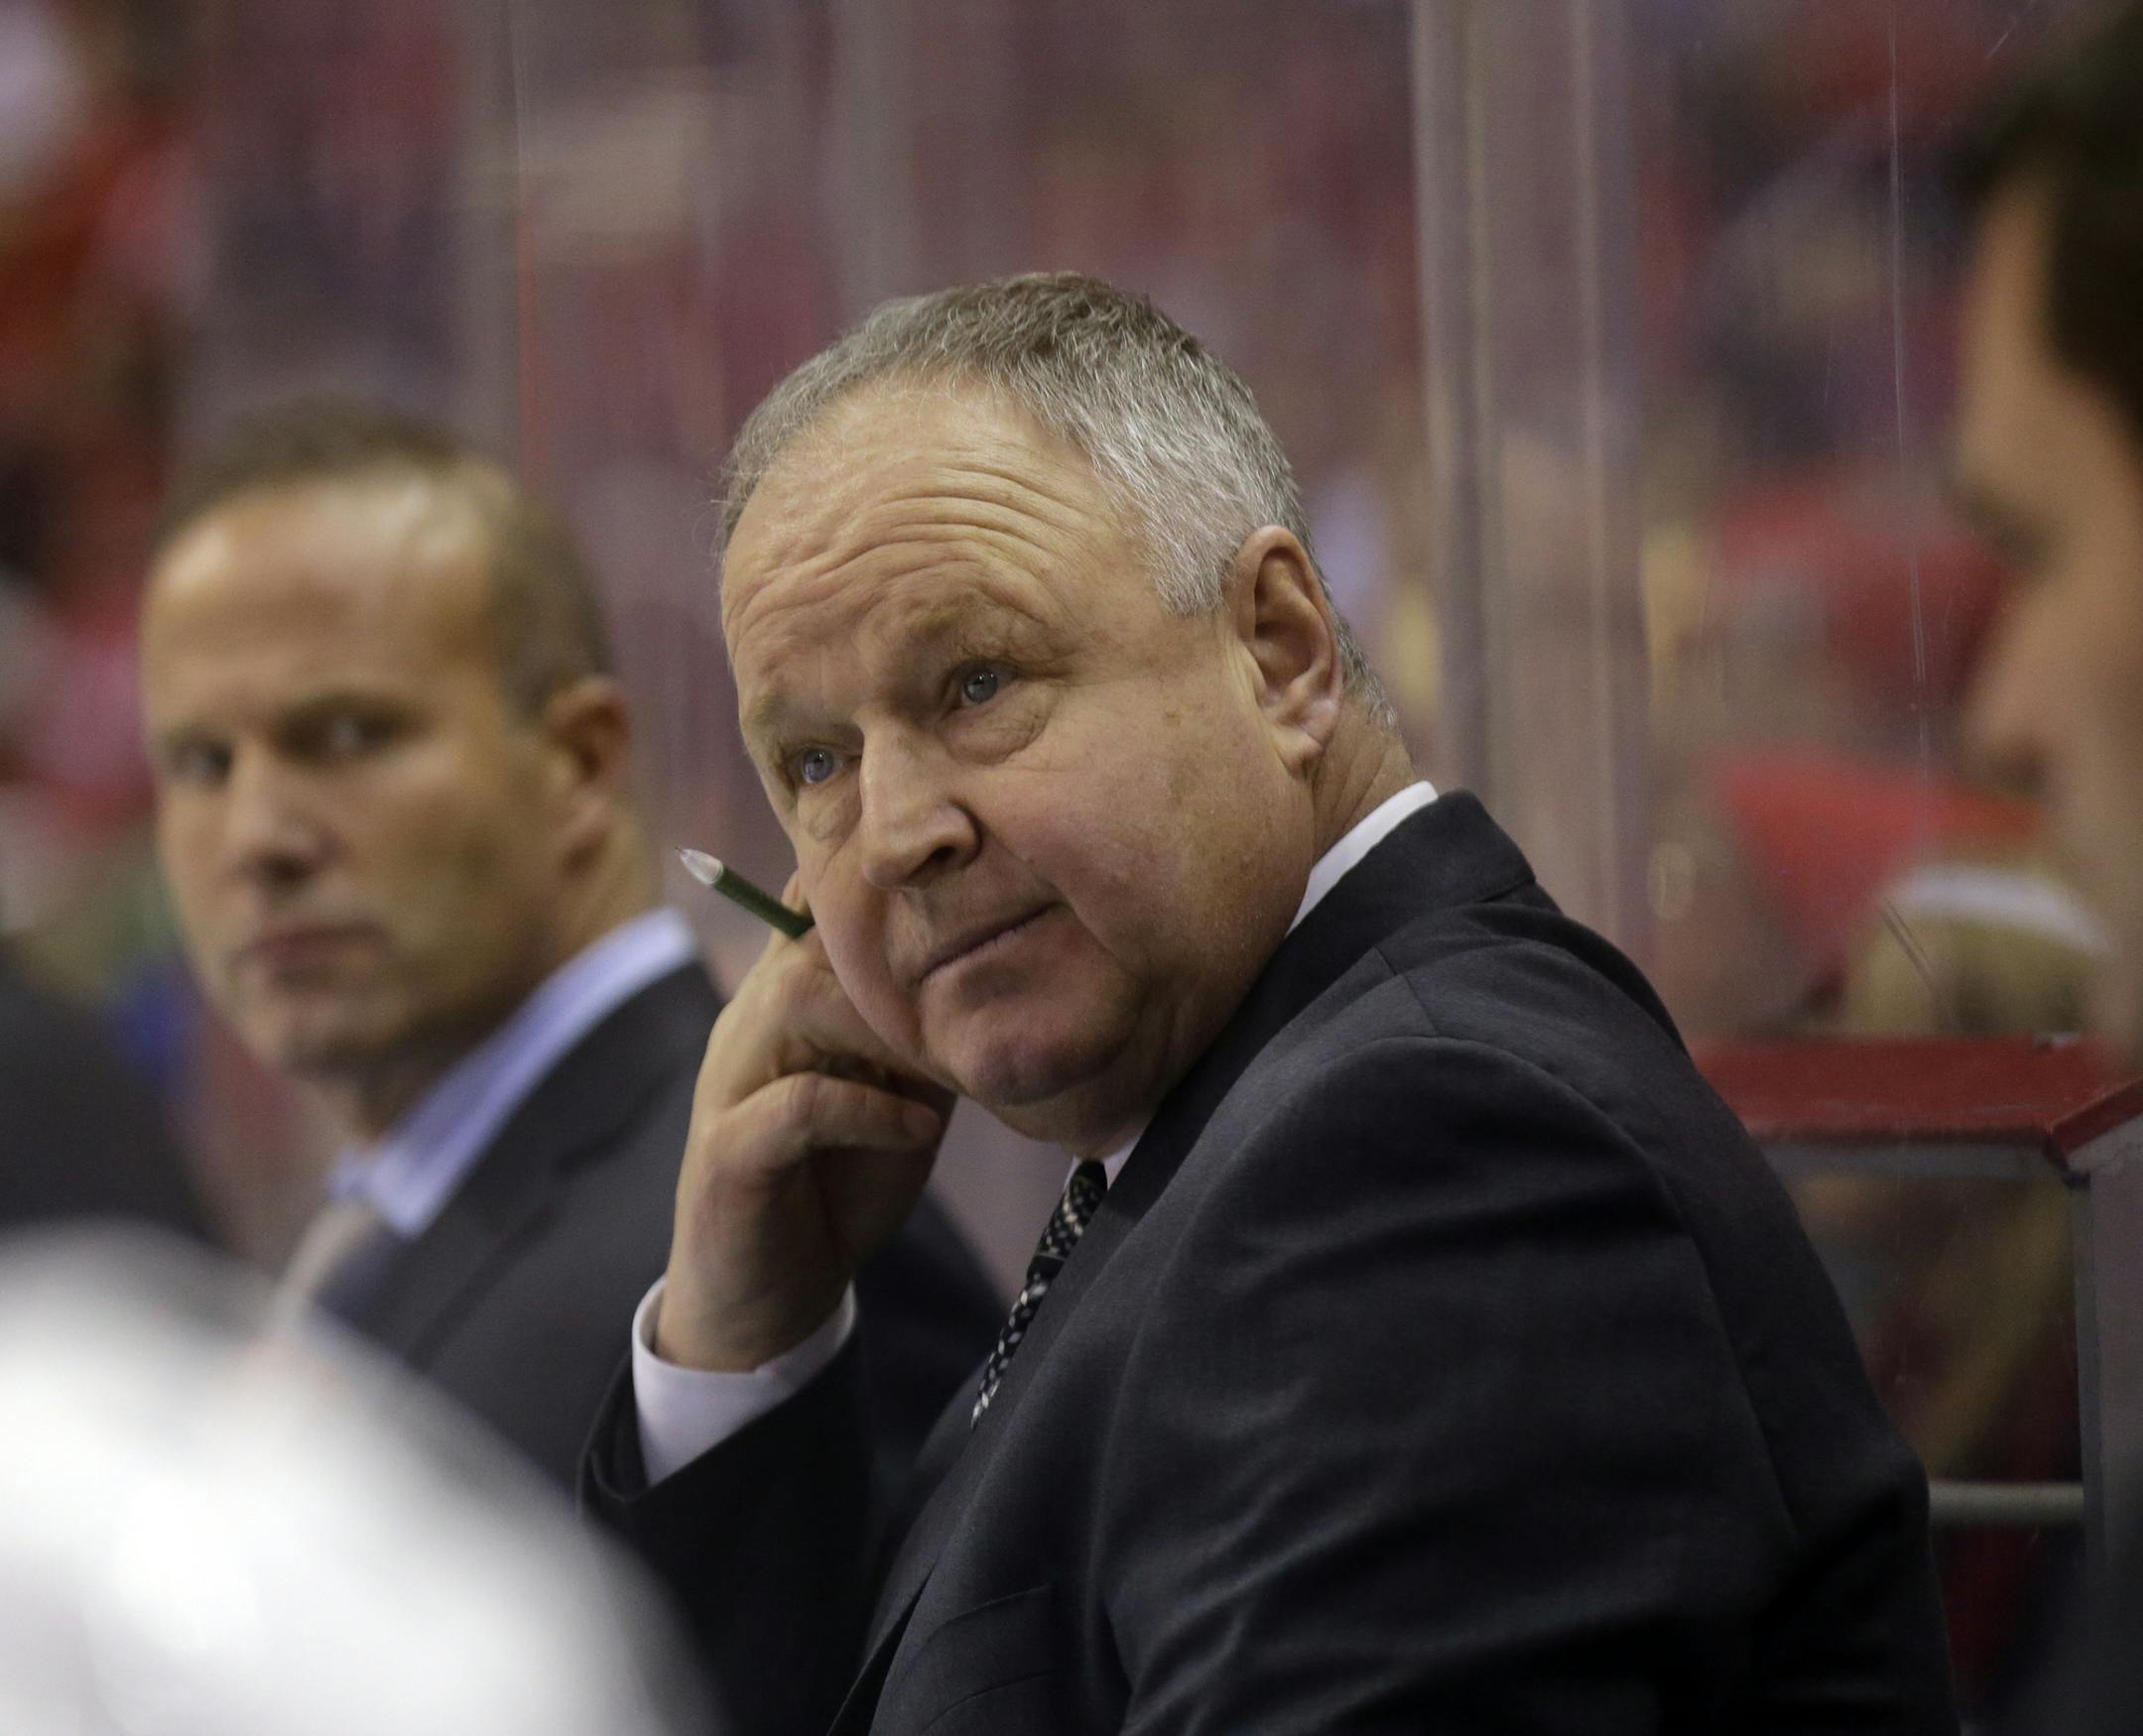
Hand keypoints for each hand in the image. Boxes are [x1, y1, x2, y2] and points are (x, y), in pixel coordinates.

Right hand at [657, 885, 951, 1370]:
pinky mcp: (728, 1155)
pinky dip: (868, 1110)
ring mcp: (731, 1085)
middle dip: (902, 965)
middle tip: (975, 1005)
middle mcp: (749, 1026)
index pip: (814, 909)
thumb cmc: (838, 1187)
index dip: (879, 893)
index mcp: (786, 1003)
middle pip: (814, 941)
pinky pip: (796, 1105)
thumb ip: (928, 1040)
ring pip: (794, 1000)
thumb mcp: (900, 1100)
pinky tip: (918, 1134)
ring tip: (945, 1067)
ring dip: (884, 1029)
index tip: (968, 901)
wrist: (765, 1302)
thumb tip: (1003, 985)